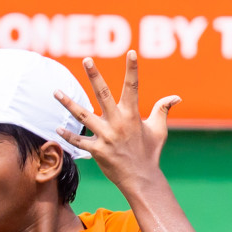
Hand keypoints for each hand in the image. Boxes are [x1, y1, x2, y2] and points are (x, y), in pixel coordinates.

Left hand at [53, 50, 179, 193]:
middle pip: (103, 94)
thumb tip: (176, 97)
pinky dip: (68, 136)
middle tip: (87, 59)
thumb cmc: (150, 152)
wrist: (141, 178)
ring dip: (68, 103)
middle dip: (95, 76)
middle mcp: (118, 122)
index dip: (132, 69)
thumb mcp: (159, 129)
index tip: (131, 53)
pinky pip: (79, 141)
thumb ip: (162, 110)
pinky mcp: (97, 150)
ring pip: (83, 115)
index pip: (132, 87)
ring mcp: (106, 136)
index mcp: (132, 115)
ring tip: (55, 92)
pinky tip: (57, 129)